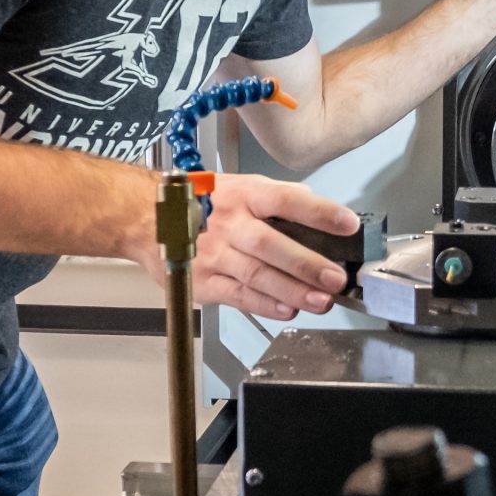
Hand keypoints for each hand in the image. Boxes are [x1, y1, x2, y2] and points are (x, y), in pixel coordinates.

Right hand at [141, 173, 358, 320]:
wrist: (147, 217)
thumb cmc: (201, 202)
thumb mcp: (240, 186)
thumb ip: (278, 197)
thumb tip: (318, 205)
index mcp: (243, 194)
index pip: (286, 200)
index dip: (319, 212)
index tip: (348, 224)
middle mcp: (228, 223)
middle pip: (270, 244)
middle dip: (306, 264)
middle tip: (336, 278)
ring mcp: (213, 253)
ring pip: (256, 274)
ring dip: (292, 290)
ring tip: (321, 301)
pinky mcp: (204, 281)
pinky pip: (238, 295)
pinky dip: (265, 304)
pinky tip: (288, 309)